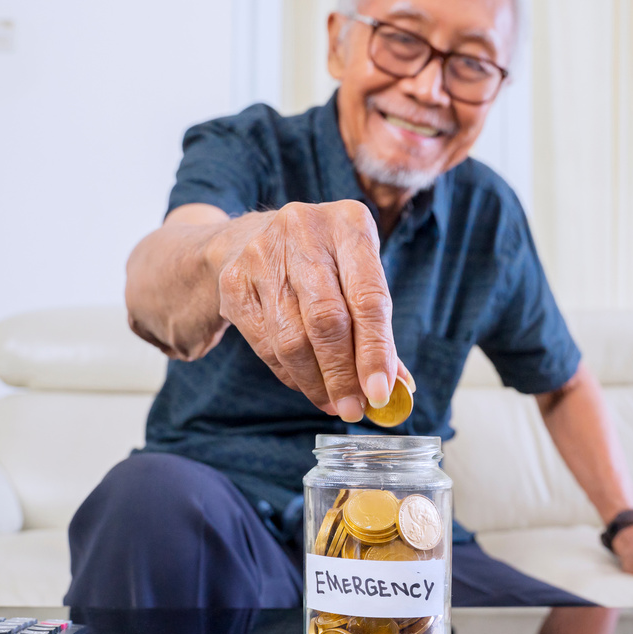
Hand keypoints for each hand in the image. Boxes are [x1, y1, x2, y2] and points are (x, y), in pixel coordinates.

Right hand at [211, 199, 406, 420]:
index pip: (368, 298)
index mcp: (349, 224)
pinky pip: (265, 344)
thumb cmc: (323, 262)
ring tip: (332, 402)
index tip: (381, 392)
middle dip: (343, 374)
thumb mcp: (358, 274)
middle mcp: (304, 231)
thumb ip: (378, 327)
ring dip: (315, 381)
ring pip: (292, 338)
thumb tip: (399, 387)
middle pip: (326, 320)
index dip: (376, 351)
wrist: (251, 236)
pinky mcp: (233, 281)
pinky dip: (290, 373)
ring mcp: (263, 254)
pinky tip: (306, 383)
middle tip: (353, 408)